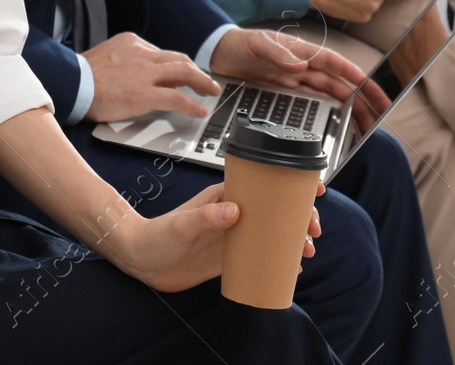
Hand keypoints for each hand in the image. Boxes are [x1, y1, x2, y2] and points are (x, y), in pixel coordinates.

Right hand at [84, 32, 220, 122]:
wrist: (71, 85)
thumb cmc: (82, 77)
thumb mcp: (107, 57)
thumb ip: (126, 62)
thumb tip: (139, 75)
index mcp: (131, 42)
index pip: (162, 53)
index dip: (176, 66)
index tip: (182, 75)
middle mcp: (142, 53)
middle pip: (179, 59)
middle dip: (195, 71)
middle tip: (206, 81)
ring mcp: (145, 73)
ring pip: (184, 73)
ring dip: (201, 82)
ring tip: (211, 91)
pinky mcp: (145, 94)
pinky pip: (177, 98)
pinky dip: (192, 104)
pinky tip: (199, 110)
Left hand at [106, 181, 323, 292]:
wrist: (141, 262)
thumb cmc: (157, 235)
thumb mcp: (182, 224)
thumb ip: (206, 217)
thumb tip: (235, 211)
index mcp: (224, 197)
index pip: (262, 185)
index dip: (289, 185)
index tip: (312, 190)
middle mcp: (233, 214)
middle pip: (274, 210)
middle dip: (298, 217)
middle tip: (313, 230)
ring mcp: (233, 236)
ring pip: (271, 234)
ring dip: (293, 240)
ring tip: (306, 252)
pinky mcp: (229, 259)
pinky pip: (260, 257)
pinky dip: (278, 260)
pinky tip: (291, 269)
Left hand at [208, 28, 389, 116]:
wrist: (217, 53)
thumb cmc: (238, 43)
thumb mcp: (256, 43)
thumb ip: (278, 53)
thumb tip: (300, 65)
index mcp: (301, 52)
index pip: (335, 64)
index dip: (355, 76)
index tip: (371, 89)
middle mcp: (303, 67)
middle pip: (339, 84)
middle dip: (362, 98)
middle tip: (380, 114)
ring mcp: (296, 81)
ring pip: (331, 96)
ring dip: (350, 109)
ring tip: (367, 125)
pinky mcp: (286, 93)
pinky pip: (313, 104)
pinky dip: (329, 113)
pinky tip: (340, 123)